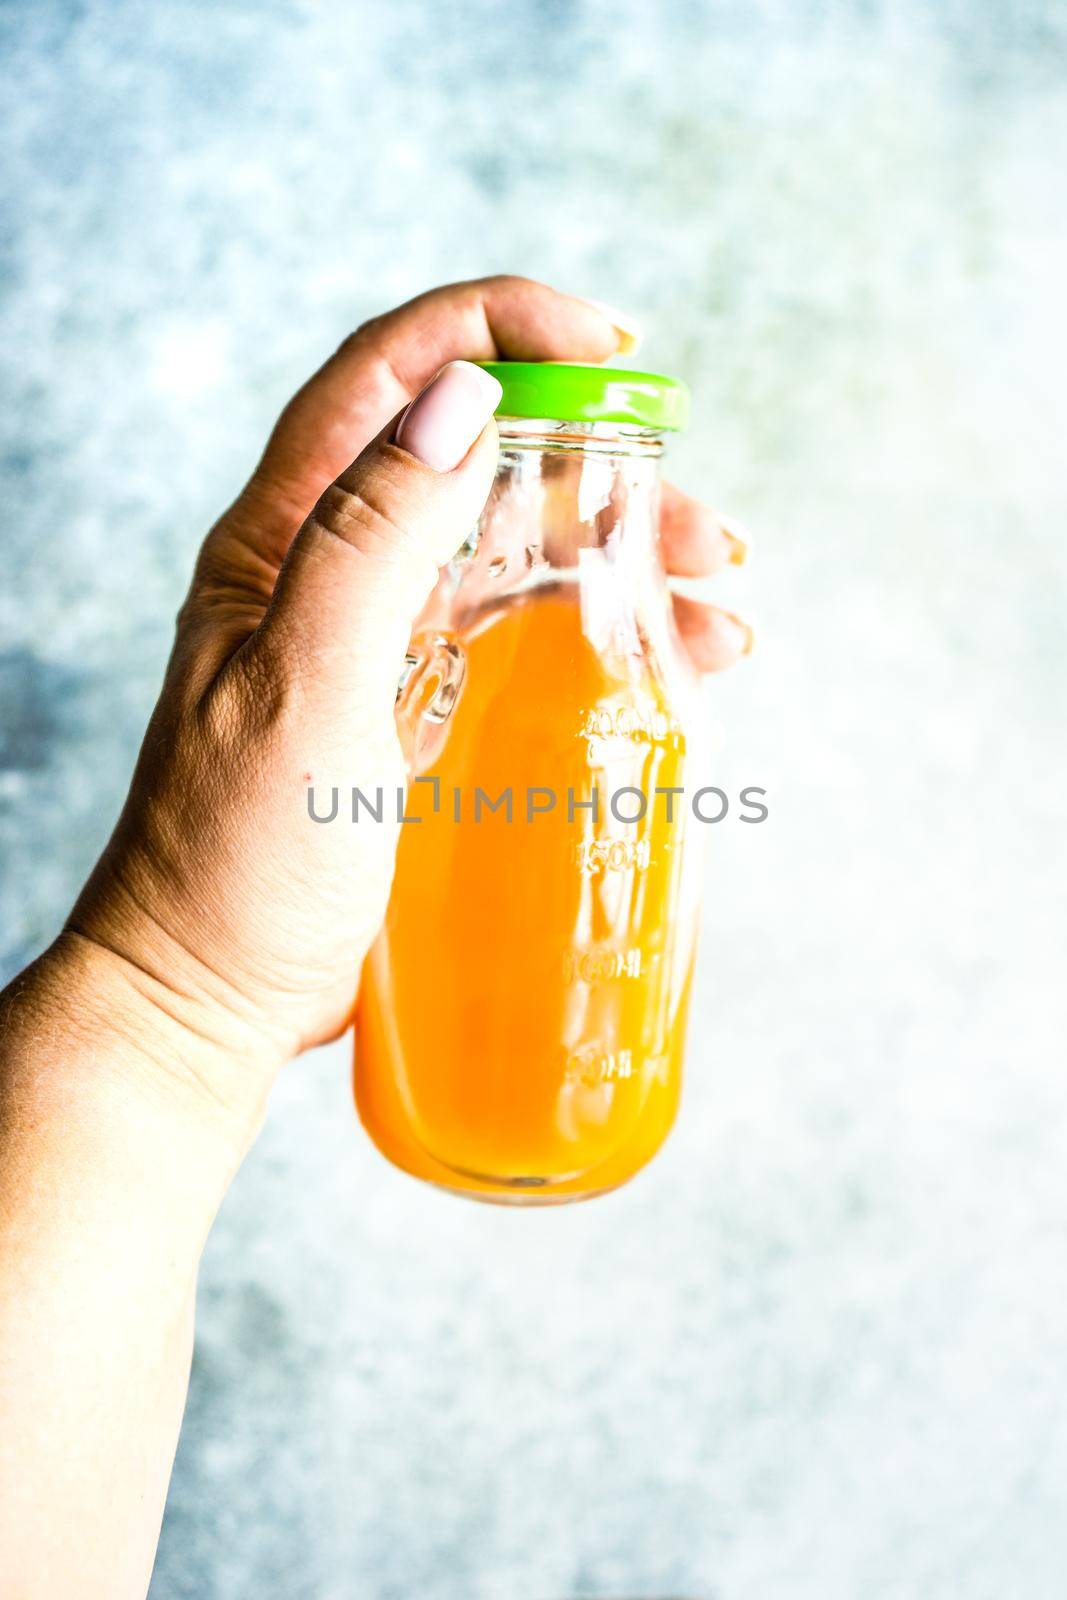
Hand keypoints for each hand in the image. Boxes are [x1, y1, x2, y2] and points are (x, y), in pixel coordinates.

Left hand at [62, 276, 753, 1123]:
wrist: (214, 995)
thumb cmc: (235, 858)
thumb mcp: (304, 687)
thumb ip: (371, 539)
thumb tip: (457, 397)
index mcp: (284, 536)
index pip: (390, 377)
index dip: (496, 328)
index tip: (607, 348)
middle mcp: (337, 569)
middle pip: (486, 466)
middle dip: (603, 472)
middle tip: (702, 528)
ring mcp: (386, 640)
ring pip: (520, 553)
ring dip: (624, 558)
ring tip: (719, 600)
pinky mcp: (426, 710)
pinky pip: (527, 640)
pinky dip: (604, 635)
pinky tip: (677, 660)